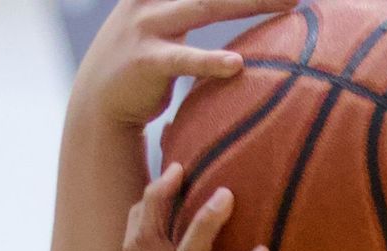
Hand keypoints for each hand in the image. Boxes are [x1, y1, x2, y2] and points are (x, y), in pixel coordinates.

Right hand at [72, 0, 274, 128]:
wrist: (97, 103)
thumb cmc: (144, 62)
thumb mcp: (163, 24)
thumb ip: (194, 8)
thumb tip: (237, 6)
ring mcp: (147, 26)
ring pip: (206, 6)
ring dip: (251, 1)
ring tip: (289, 1)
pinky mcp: (146, 61)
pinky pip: (184, 59)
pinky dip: (210, 61)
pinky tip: (237, 64)